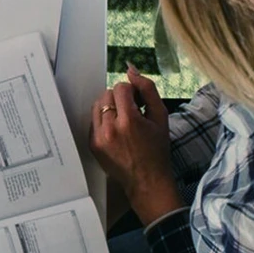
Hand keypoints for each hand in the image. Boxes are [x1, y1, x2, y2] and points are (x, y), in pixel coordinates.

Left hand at [89, 66, 182, 224]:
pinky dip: (104, 121)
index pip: (120, 88)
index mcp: (128, 121)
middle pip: (107, 94)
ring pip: (98, 105)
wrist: (147, 180)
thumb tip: (132, 71)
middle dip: (120, 99)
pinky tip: (117, 131)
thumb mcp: (160, 116)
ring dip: (110, 108)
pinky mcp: (93, 145)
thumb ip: (147, 90)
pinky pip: (94, 121)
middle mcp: (110, 129)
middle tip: (132, 111)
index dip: (132, 92)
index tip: (138, 102)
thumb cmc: (157, 149)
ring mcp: (99, 138)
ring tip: (124, 121)